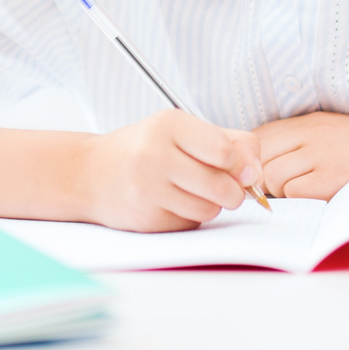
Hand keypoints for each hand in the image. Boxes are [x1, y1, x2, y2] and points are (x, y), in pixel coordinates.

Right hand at [79, 110, 262, 231]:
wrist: (92, 173)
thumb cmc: (146, 148)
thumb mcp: (184, 131)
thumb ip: (229, 142)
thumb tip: (256, 174)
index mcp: (169, 124)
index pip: (224, 151)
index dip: (241, 165)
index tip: (243, 170)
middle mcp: (154, 154)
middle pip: (222, 186)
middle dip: (234, 192)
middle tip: (227, 188)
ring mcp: (147, 189)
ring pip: (209, 209)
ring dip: (212, 205)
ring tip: (194, 191)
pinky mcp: (146, 219)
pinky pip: (190, 225)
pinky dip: (191, 217)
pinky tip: (173, 203)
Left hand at [254, 112, 348, 199]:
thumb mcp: (333, 135)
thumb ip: (299, 144)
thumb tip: (259, 169)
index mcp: (312, 121)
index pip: (260, 135)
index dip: (253, 159)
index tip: (259, 176)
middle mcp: (315, 132)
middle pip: (261, 155)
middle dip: (261, 179)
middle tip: (276, 194)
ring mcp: (325, 153)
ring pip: (274, 176)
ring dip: (281, 193)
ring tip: (303, 197)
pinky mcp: (335, 177)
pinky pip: (295, 192)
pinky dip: (298, 202)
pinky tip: (317, 202)